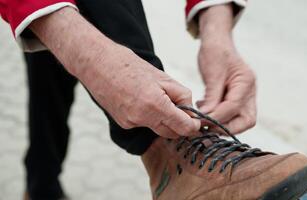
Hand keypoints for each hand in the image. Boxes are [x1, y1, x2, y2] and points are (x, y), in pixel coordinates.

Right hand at [82, 46, 200, 138]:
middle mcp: (142, 118)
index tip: (196, 121)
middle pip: (172, 133)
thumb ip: (181, 95)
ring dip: (165, 120)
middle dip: (180, 124)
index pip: (184, 128)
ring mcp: (131, 122)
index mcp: (155, 105)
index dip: (193, 126)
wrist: (97, 63)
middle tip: (181, 109)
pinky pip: (144, 124)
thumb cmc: (128, 65)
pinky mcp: (123, 123)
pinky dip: (149, 117)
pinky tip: (141, 100)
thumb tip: (190, 110)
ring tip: (159, 99)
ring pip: (158, 129)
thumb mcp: (162, 76)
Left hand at [197, 4, 256, 133]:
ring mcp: (245, 96)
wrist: (217, 42)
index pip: (234, 107)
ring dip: (222, 124)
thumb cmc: (215, 52)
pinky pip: (231, 115)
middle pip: (246, 121)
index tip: (200, 120)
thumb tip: (206, 117)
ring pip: (240, 121)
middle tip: (206, 126)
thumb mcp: (212, 73)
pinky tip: (204, 109)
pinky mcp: (236, 98)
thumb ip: (212, 96)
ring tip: (203, 118)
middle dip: (227, 128)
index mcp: (246, 82)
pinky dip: (219, 117)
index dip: (217, 117)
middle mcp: (250, 92)